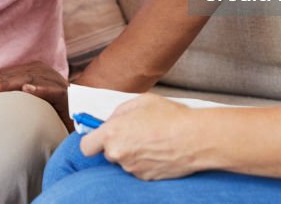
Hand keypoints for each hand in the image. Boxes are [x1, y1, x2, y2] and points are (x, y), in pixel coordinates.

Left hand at [0, 61, 73, 131]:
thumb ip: (12, 99)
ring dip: (5, 86)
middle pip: (10, 77)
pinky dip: (40, 89)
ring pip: (27, 80)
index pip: (3, 77)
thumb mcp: (29, 103)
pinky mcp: (66, 94)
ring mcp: (54, 82)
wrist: (84, 112)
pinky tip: (26, 89)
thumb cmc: (53, 109)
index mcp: (31, 71)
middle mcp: (42, 72)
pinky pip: (52, 90)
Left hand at [81, 94, 197, 180]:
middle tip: (136, 133)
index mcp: (112, 133)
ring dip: (133, 153)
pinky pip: (139, 169)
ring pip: (125, 161)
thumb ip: (120, 112)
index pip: (86, 146)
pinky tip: (159, 151)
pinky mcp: (146, 178)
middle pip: (108, 153)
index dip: (93, 141)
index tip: (101, 136)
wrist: (194, 138)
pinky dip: (146, 162)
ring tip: (153, 140)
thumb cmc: (169, 116)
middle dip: (118, 144)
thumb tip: (113, 120)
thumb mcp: (141, 101)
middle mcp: (118, 154)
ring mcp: (132, 168)